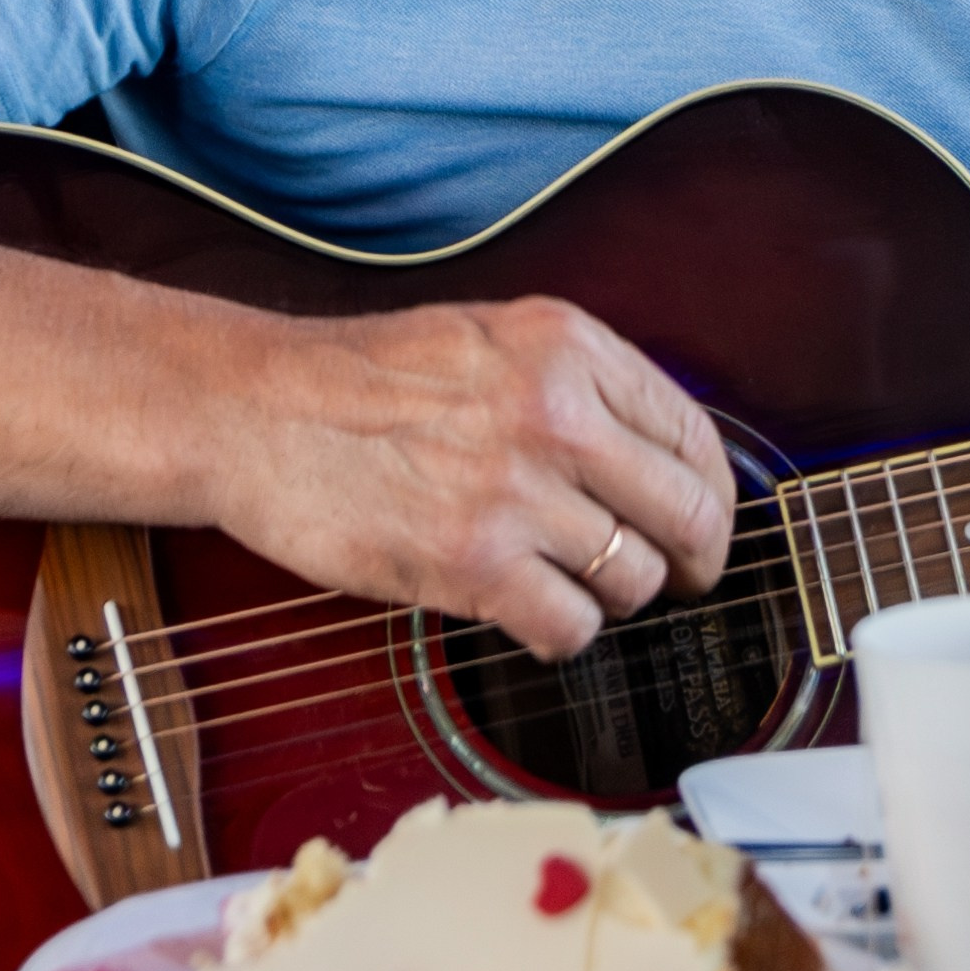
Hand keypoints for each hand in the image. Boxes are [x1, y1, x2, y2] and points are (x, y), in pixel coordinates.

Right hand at [220, 292, 736, 662]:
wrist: (256, 411)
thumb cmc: (362, 377)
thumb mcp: (490, 336)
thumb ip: (578, 382)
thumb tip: (660, 454)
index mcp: (568, 344)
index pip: (693, 432)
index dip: (713, 494)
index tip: (705, 524)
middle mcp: (556, 411)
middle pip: (686, 512)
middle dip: (694, 560)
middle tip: (680, 581)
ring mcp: (515, 491)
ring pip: (633, 578)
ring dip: (612, 596)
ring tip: (571, 584)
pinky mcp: (472, 564)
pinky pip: (570, 627)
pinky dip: (563, 634)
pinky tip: (533, 615)